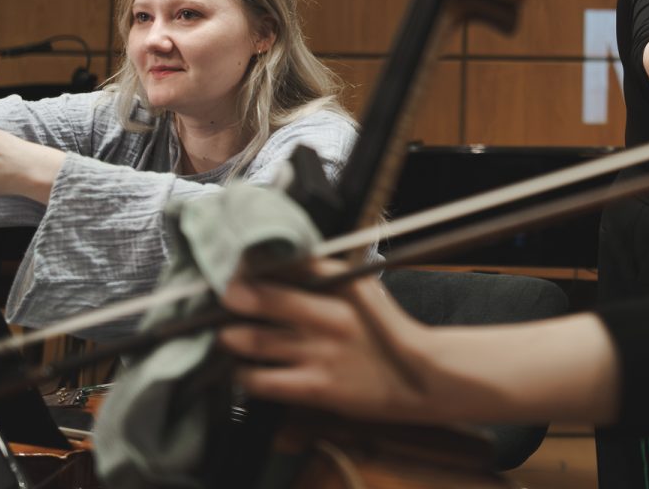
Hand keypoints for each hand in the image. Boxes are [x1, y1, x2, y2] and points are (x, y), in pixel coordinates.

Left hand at [221, 270, 432, 421]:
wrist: (422, 376)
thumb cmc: (384, 331)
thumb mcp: (361, 291)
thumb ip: (322, 276)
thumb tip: (270, 267)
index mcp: (343, 281)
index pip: (287, 262)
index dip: (254, 264)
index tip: (240, 269)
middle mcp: (331, 311)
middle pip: (264, 296)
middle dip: (235, 297)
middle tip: (226, 300)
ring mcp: (323, 350)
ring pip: (255, 339)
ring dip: (233, 337)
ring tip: (229, 336)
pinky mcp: (318, 386)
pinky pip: (263, 380)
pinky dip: (245, 374)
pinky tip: (246, 372)